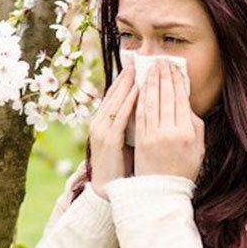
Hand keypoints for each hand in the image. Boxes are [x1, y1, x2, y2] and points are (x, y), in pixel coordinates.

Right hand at [88, 65, 137, 200]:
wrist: (108, 189)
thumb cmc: (121, 165)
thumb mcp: (125, 139)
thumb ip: (132, 123)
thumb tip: (146, 106)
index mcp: (104, 121)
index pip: (115, 94)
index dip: (125, 78)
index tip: (137, 64)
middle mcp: (100, 122)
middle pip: (114, 93)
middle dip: (126, 75)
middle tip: (138, 58)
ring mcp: (102, 130)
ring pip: (116, 101)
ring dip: (127, 83)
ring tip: (139, 68)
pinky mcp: (108, 140)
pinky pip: (120, 117)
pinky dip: (128, 102)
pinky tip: (137, 90)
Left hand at [134, 60, 204, 181]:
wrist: (162, 191)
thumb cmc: (183, 169)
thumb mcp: (198, 147)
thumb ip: (195, 124)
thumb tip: (185, 102)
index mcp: (188, 133)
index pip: (181, 99)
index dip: (176, 81)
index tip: (174, 67)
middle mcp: (171, 132)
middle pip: (166, 97)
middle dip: (163, 76)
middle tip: (161, 61)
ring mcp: (154, 136)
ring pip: (151, 102)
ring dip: (150, 82)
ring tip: (150, 68)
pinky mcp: (141, 139)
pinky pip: (140, 113)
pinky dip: (140, 97)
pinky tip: (140, 86)